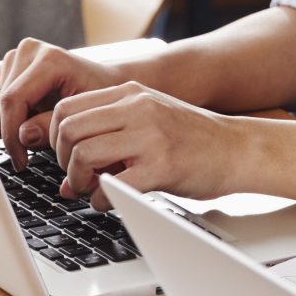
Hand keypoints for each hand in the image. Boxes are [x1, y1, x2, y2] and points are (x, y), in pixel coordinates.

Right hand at [0, 38, 129, 163]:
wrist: (102, 82)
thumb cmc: (98, 99)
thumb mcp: (82, 117)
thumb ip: (51, 127)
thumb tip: (23, 136)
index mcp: (50, 59)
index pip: (13, 100)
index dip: (11, 135)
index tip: (20, 161)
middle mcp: (28, 51)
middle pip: (1, 104)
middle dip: (10, 135)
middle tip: (27, 154)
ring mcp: (16, 57)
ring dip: (8, 127)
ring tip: (35, 132)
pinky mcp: (6, 67)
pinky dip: (5, 119)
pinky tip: (28, 121)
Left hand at [47, 83, 244, 204]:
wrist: (239, 148)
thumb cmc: (194, 139)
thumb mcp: (150, 120)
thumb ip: (110, 136)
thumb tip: (68, 178)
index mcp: (130, 93)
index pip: (66, 108)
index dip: (56, 138)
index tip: (67, 156)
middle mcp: (137, 108)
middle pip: (68, 130)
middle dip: (63, 161)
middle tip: (77, 178)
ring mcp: (150, 136)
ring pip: (84, 154)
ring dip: (78, 181)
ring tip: (92, 190)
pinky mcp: (162, 165)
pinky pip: (111, 185)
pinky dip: (101, 200)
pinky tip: (111, 201)